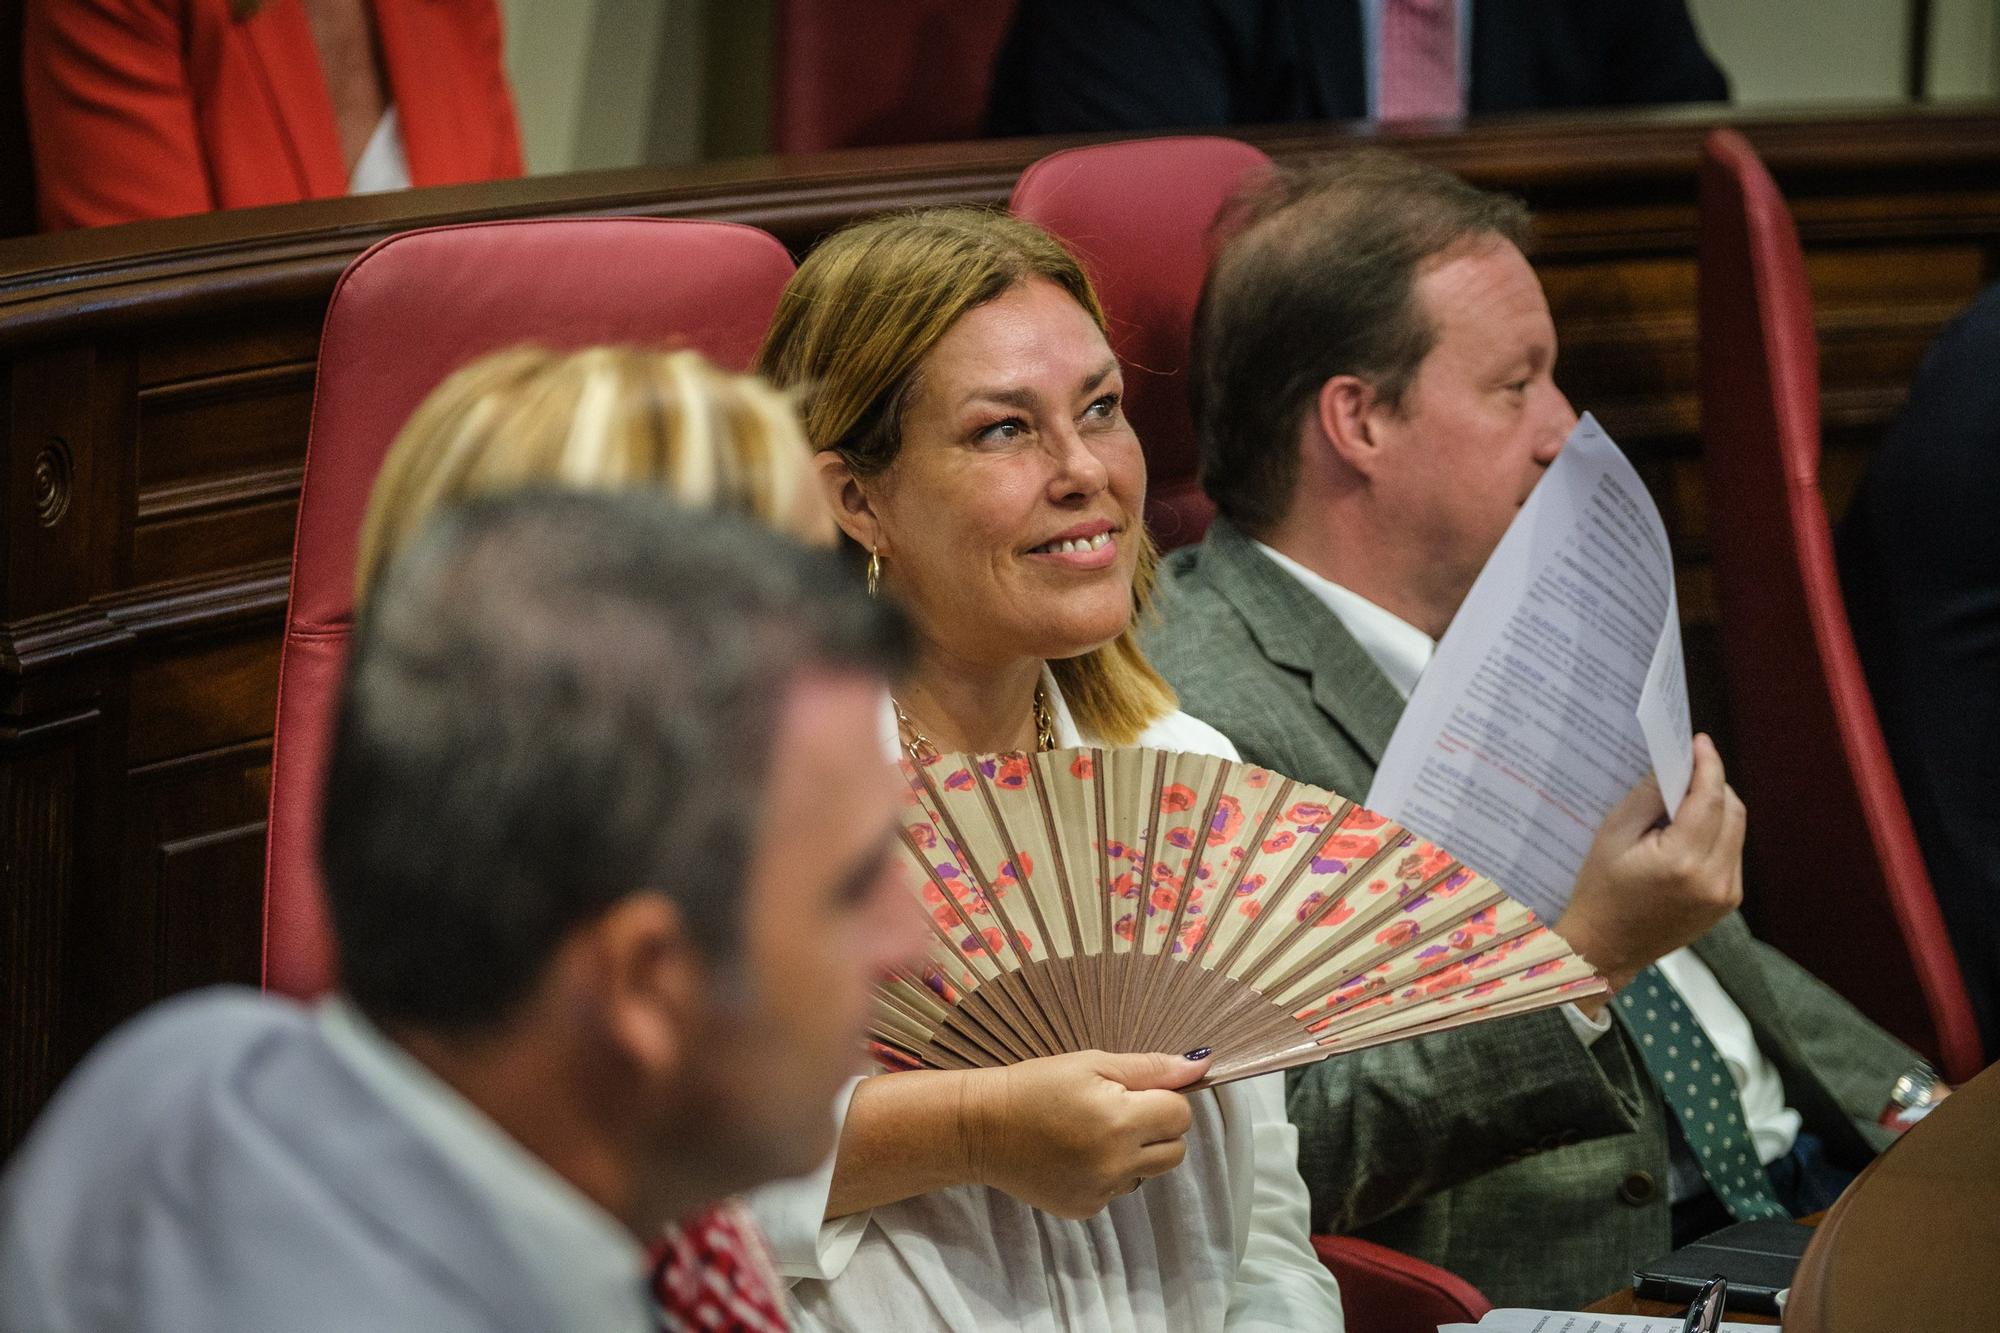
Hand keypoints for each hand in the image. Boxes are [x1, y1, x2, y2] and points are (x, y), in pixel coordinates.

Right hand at [961, 1049, 1213, 1219]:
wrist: (982, 1128)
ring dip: (1135, 1154)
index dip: (1163, 1098)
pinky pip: (1118, 1190)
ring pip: (1148, 1173)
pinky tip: (1076, 1155)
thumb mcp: (1091, 1063)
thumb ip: (1150, 1068)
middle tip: (1119, 1111)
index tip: (1134, 1091)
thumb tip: (1200, 1064)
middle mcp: (1116, 1163)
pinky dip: (1108, 1173)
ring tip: (1093, 1134)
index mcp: (1120, 1120)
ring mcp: (1101, 1192)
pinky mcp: (1085, 1209)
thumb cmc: (1036, 1085)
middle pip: (1175, 1151)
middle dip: (1157, 1129)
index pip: (1180, 1114)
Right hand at [1553, 733, 1745, 1006]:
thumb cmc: (1600, 889)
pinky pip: (1732, 853)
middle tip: (1686, 769)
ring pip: (1736, 830)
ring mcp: (1725, 894)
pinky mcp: (1726, 903)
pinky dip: (1717, 833)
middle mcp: (1713, 879)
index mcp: (1682, 861)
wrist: (1605, 948)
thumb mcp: (1613, 835)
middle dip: (1714, 783)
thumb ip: (1649, 797)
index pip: (1710, 798)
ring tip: (1684, 802)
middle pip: (1733, 811)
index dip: (1708, 765)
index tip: (1699, 742)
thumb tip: (1675, 766)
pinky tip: (1689, 833)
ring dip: (1717, 808)